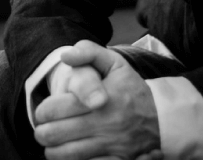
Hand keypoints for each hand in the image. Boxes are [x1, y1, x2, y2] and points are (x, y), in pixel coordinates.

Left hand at [34, 40, 161, 159]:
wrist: (161, 116)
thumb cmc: (132, 88)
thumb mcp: (115, 62)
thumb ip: (89, 52)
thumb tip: (65, 56)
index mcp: (101, 98)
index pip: (56, 108)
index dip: (42, 111)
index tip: (43, 110)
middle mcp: (104, 124)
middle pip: (55, 134)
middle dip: (42, 131)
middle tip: (42, 127)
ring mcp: (110, 146)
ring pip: (65, 155)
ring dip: (52, 150)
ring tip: (51, 142)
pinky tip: (67, 153)